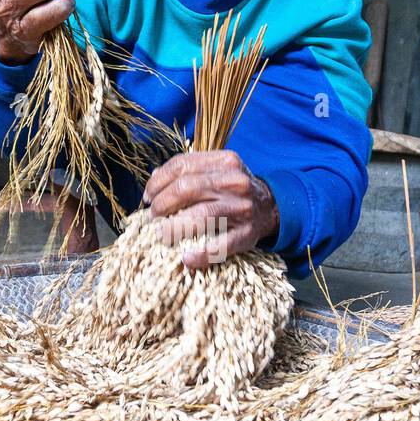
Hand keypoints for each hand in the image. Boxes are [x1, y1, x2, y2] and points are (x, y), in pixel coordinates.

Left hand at [143, 150, 278, 267]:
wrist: (271, 207)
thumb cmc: (234, 189)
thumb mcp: (218, 170)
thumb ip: (189, 170)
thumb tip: (155, 179)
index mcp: (225, 162)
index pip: (183, 165)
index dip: (159, 181)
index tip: (148, 196)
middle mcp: (234, 182)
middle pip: (188, 188)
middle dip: (162, 203)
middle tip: (153, 216)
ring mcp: (242, 209)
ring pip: (201, 216)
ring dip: (174, 226)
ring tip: (161, 234)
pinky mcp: (246, 235)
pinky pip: (221, 247)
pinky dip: (200, 255)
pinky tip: (186, 258)